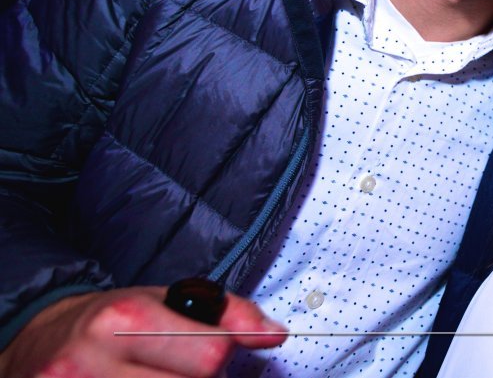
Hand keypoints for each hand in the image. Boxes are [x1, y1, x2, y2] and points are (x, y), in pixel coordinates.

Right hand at [0, 287, 286, 377]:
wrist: (41, 340)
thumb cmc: (114, 319)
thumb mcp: (167, 299)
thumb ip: (228, 314)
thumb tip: (274, 335)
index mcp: (124, 318)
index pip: (209, 356)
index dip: (220, 358)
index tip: (211, 354)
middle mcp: (94, 359)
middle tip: (180, 369)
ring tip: (160, 375)